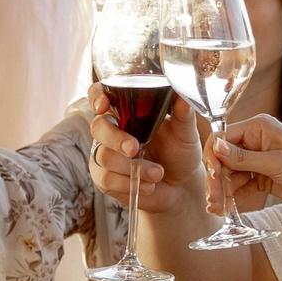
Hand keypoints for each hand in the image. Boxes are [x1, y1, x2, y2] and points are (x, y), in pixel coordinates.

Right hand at [89, 84, 206, 210]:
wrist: (181, 186)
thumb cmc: (180, 154)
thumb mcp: (185, 132)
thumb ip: (183, 113)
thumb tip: (182, 94)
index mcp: (127, 112)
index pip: (101, 94)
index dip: (97, 96)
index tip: (104, 105)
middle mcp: (112, 130)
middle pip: (98, 127)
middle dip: (116, 139)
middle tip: (134, 148)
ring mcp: (105, 154)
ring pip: (105, 156)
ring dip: (134, 168)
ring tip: (157, 173)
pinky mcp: (104, 178)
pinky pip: (106, 179)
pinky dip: (129, 183)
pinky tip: (147, 185)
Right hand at [212, 113, 281, 211]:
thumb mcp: (276, 163)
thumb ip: (244, 158)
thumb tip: (216, 147)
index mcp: (259, 127)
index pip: (224, 137)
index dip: (214, 157)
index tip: (211, 176)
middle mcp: (255, 141)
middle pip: (224, 158)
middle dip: (217, 179)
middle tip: (213, 199)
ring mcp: (259, 160)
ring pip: (231, 174)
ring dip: (223, 191)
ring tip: (217, 208)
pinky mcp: (263, 177)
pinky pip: (242, 185)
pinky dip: (234, 196)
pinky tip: (227, 208)